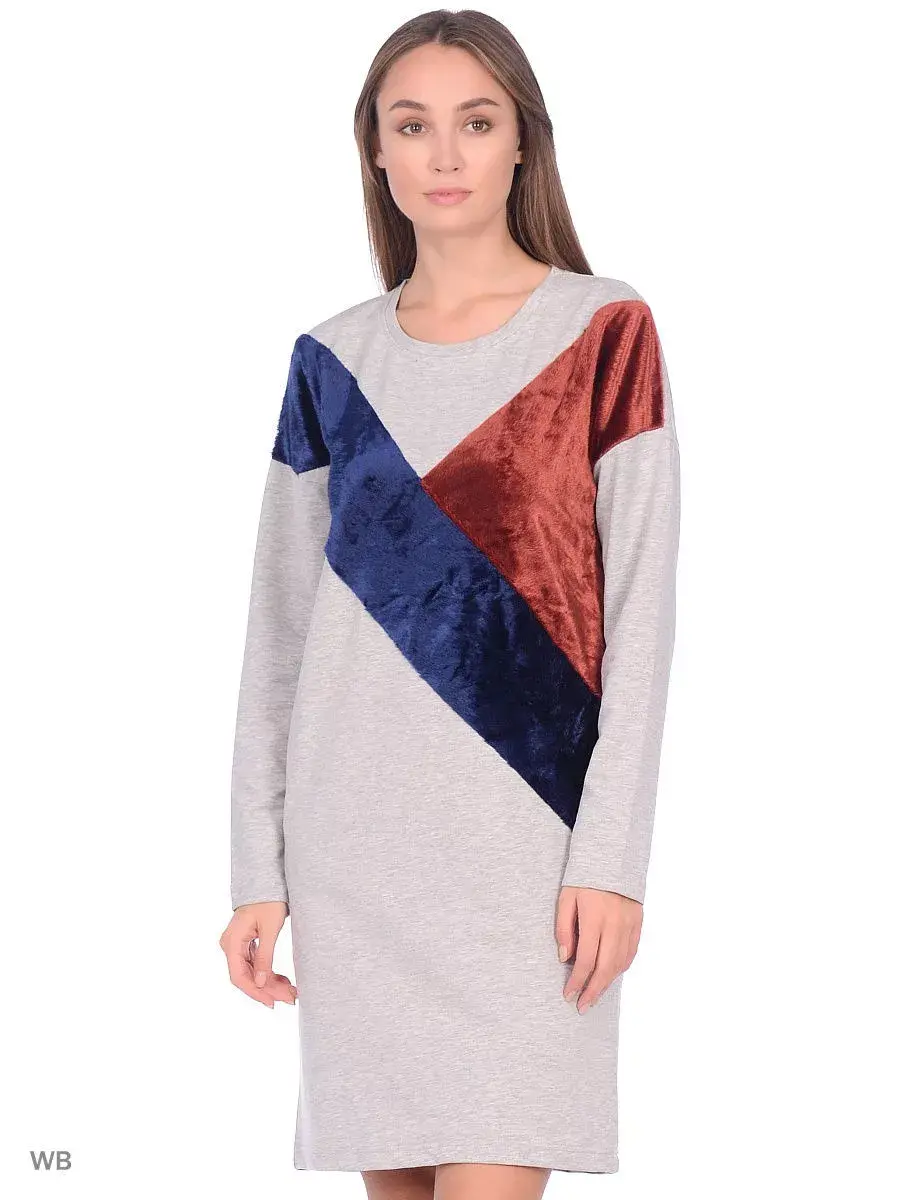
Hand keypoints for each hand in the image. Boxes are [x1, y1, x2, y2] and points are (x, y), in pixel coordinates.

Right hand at [219, 901, 297, 1007]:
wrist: (268, 879)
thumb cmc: (269, 900)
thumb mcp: (270, 929)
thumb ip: (264, 956)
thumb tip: (260, 984)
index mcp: (232, 942)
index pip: (239, 977)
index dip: (256, 992)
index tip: (273, 1002)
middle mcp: (230, 946)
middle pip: (246, 977)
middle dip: (268, 989)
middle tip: (290, 997)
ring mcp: (237, 945)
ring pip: (252, 973)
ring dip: (270, 983)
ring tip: (291, 991)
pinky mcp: (246, 944)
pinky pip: (255, 964)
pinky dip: (269, 973)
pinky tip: (283, 980)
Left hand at [555, 886, 641, 1013]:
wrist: (613, 857)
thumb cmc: (584, 877)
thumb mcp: (566, 897)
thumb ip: (564, 928)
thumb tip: (565, 958)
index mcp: (594, 917)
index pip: (587, 959)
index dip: (578, 980)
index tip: (569, 994)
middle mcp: (615, 924)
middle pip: (606, 967)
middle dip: (594, 990)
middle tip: (583, 1006)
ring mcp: (630, 924)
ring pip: (620, 963)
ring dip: (608, 983)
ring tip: (595, 996)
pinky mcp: (638, 923)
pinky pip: (631, 953)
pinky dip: (621, 968)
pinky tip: (611, 976)